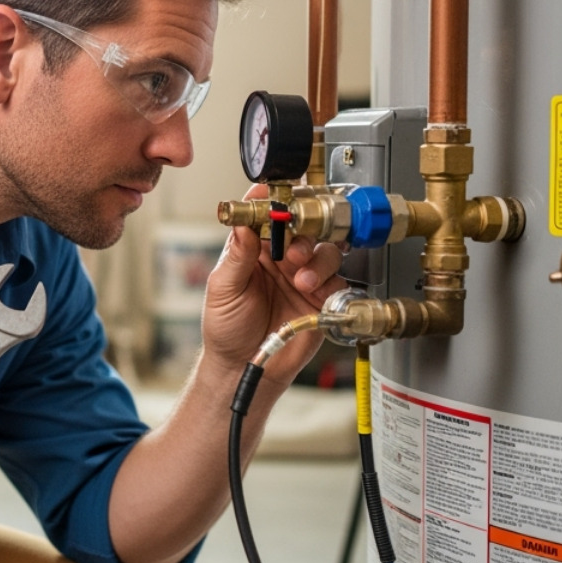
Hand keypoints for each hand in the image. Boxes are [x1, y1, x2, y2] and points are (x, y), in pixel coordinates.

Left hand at [201, 185, 347, 382]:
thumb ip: (237, 256)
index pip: (267, 213)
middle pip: (305, 225)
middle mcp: (282, 257)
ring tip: (301, 280)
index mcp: (254, 248)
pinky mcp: (322, 298)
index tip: (280, 197)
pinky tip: (313, 293)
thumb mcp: (223, 289)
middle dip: (305, 231)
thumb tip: (243, 222)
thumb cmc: (226, 328)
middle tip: (295, 249)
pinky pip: (338, 280)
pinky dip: (330, 282)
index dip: (275, 201)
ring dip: (317, 259)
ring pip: (326, 249)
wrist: (244, 365)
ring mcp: (304, 275)